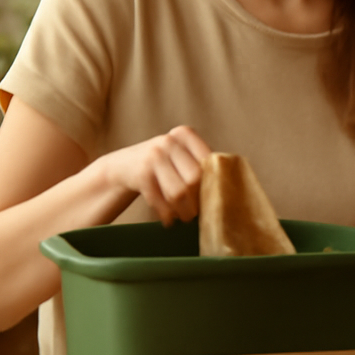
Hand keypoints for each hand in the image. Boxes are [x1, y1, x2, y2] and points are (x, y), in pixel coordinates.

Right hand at [91, 125, 212, 225]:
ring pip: (179, 192)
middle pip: (195, 178)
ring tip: (187, 218)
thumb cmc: (163, 164)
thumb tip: (230, 187)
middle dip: (199, 199)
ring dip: (184, 211)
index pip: (210, 161)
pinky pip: (160, 201)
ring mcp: (153, 156)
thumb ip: (201, 163)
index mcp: (185, 134)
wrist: (123, 166)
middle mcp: (169, 141)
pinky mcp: (141, 174)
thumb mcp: (180, 154)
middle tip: (200, 212)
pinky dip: (167, 215)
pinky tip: (169, 220)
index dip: (214, 182)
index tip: (215, 196)